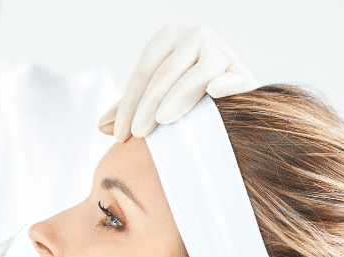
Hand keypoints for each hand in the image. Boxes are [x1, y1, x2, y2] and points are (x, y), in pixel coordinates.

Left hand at [98, 26, 259, 140]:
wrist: (229, 98)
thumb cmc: (183, 95)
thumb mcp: (154, 96)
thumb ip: (129, 108)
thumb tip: (101, 127)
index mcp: (168, 37)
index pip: (143, 71)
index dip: (127, 103)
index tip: (118, 134)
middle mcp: (194, 36)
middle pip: (165, 72)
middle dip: (148, 105)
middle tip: (136, 134)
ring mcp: (221, 50)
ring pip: (196, 74)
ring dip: (178, 98)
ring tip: (162, 121)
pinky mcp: (242, 70)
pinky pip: (233, 77)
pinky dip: (224, 84)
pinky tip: (213, 93)